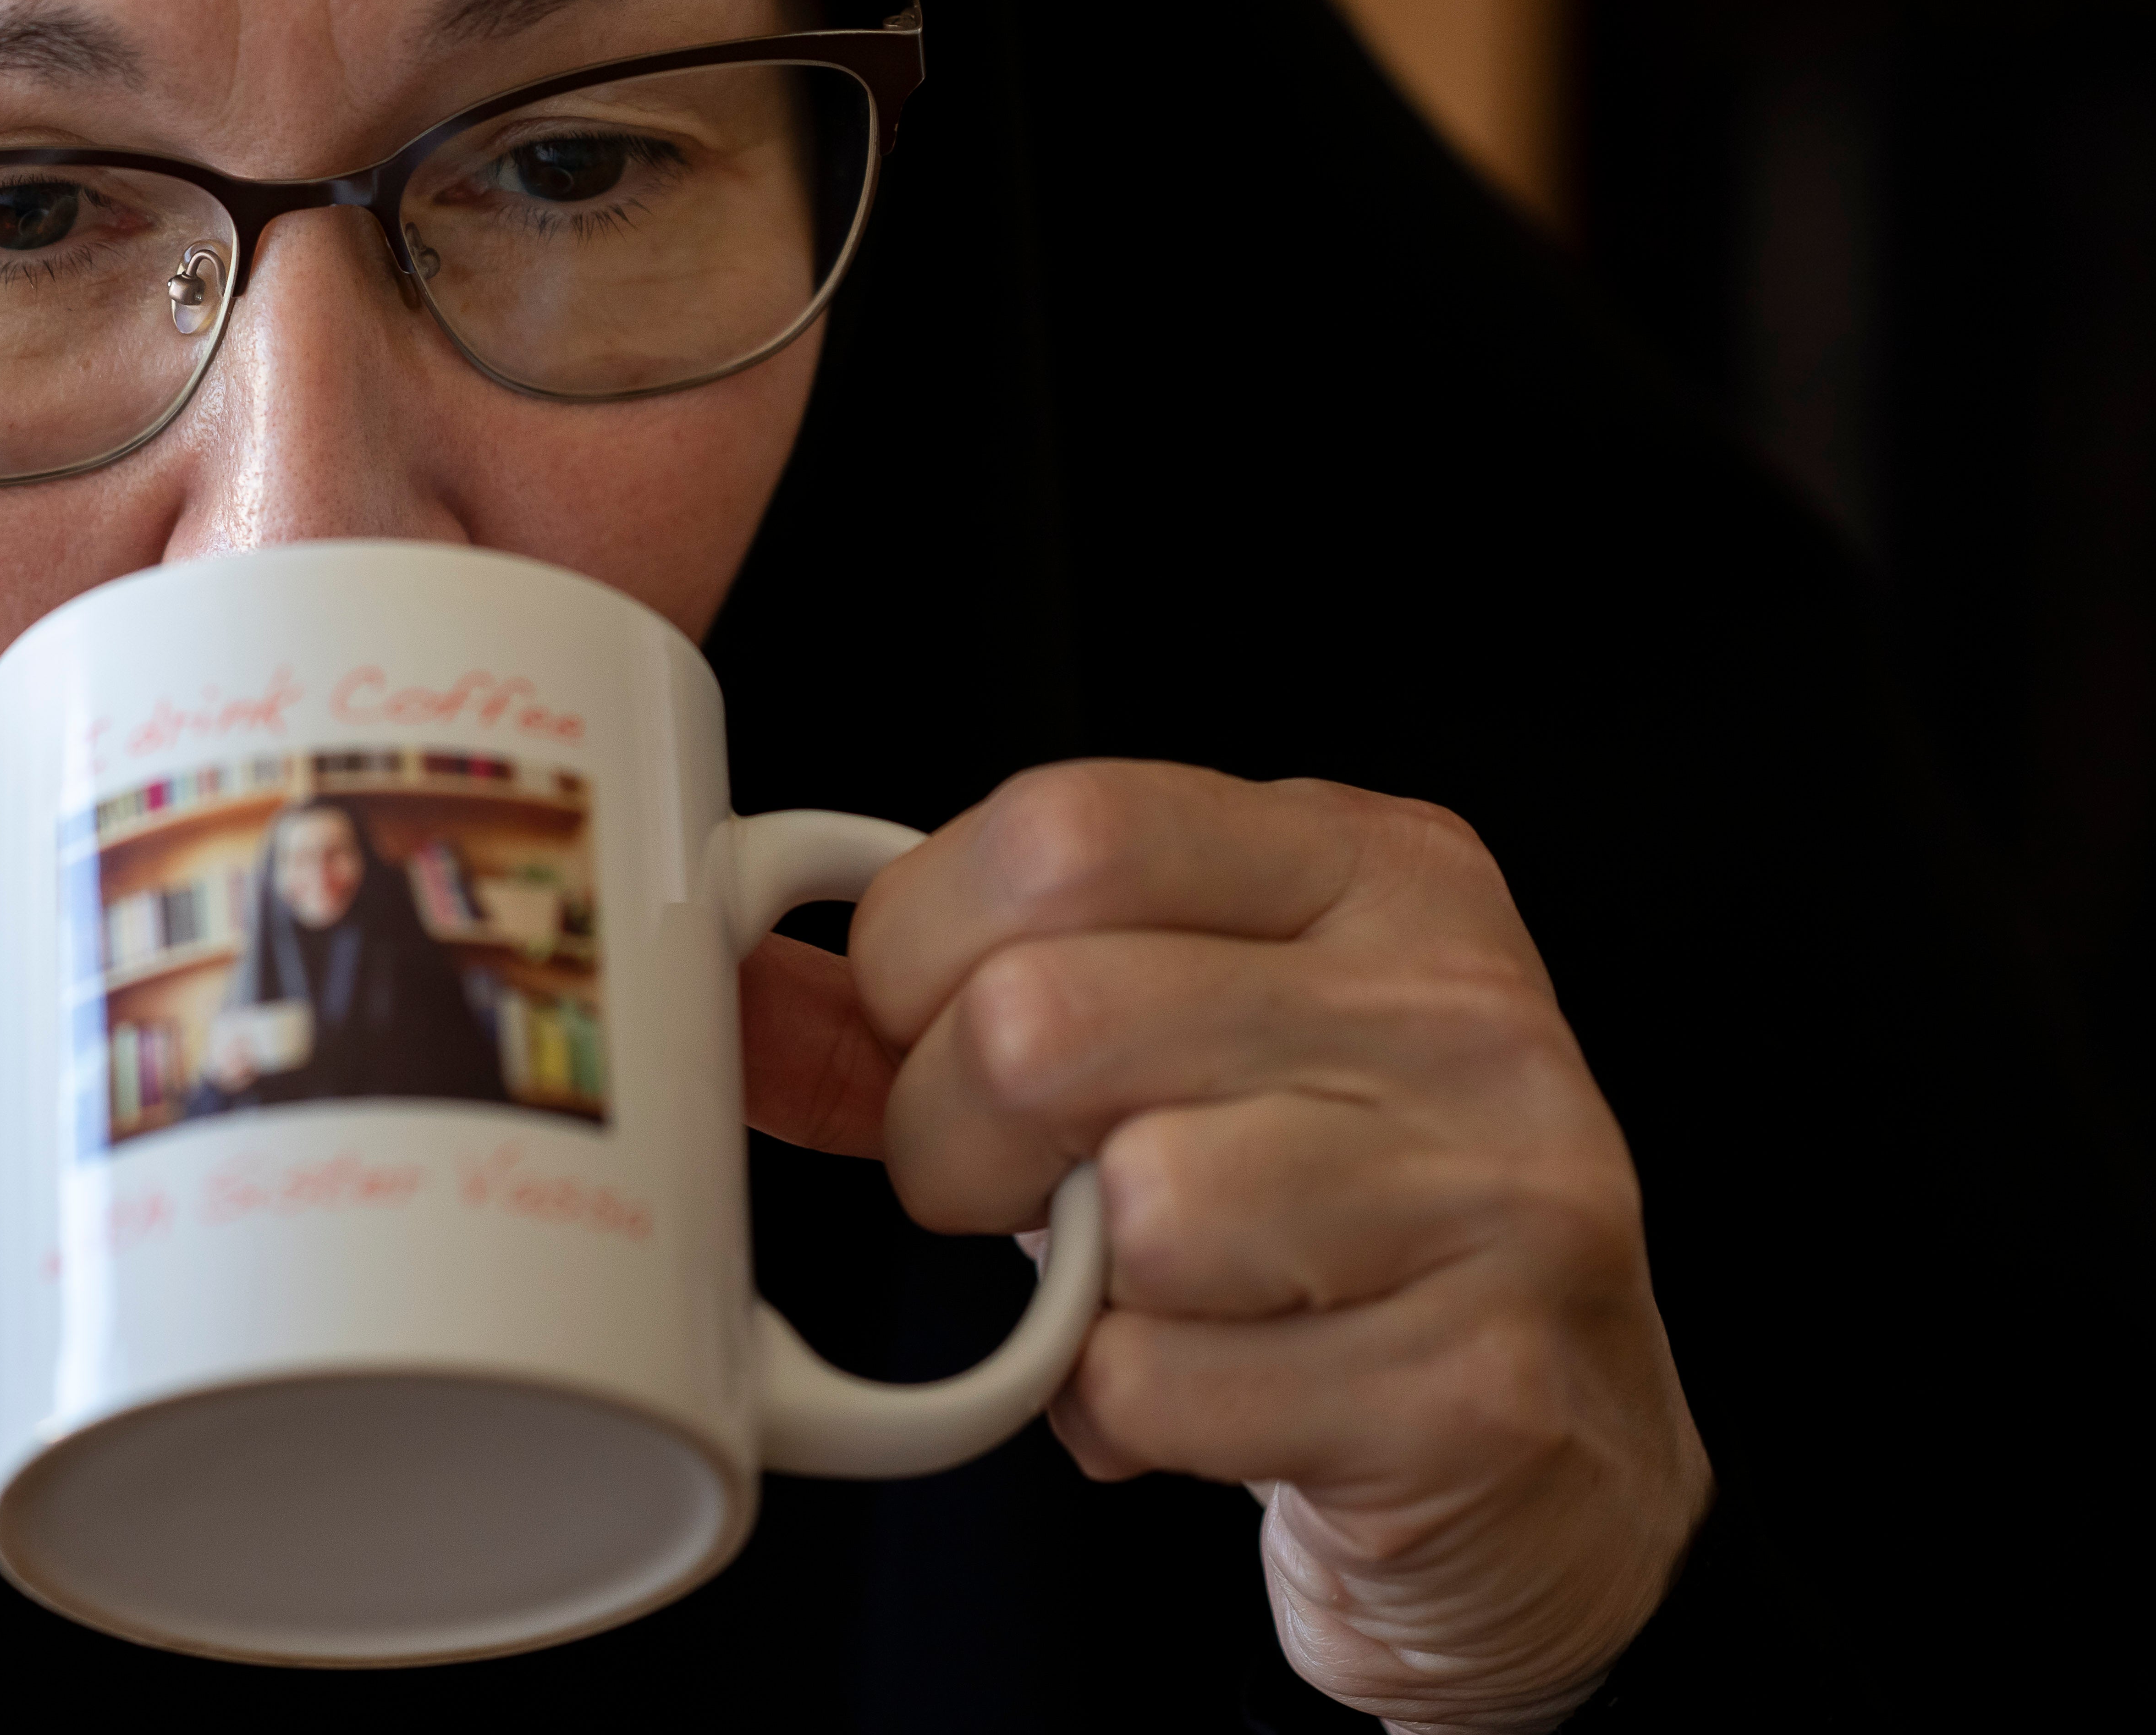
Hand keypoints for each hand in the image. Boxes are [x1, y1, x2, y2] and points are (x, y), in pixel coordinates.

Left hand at [739, 761, 1709, 1732]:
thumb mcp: (1175, 1044)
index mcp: (1374, 867)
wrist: (1552, 1465)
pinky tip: (1217, 1397)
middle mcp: (1455, 1004)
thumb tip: (741, 995)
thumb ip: (959, 998)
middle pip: (1048, 1020)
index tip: (925, 1031)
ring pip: (1130, 1206)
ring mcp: (1493, 1192)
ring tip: (1147, 1294)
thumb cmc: (1325, 1225)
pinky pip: (1163, 1382)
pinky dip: (1127, 1414)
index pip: (1063, 829)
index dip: (920, 951)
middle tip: (1009, 1194)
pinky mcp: (1479, 1387)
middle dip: (953, 1139)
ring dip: (1071, 1288)